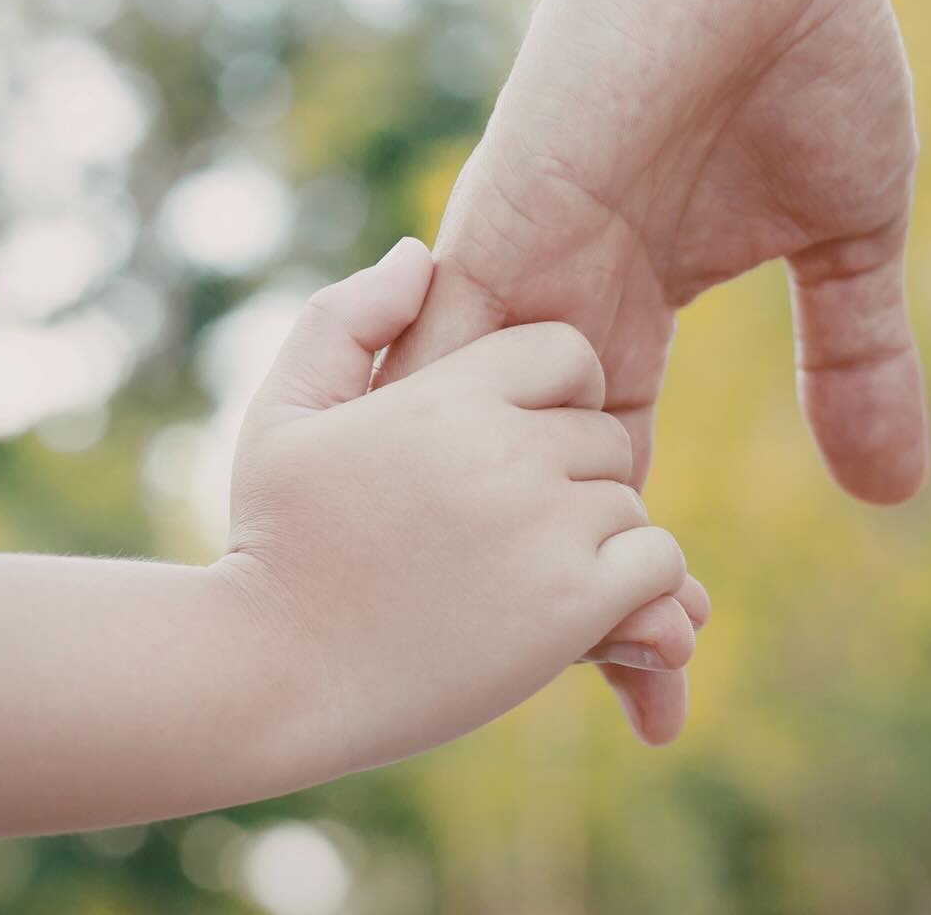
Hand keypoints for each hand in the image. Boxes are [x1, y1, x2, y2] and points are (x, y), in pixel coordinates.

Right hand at [222, 239, 692, 772]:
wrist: (272, 676)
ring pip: (627, 501)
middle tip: (510, 523)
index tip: (515, 444)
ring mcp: (543, 526)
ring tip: (520, 573)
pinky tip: (567, 608)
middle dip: (568, 474)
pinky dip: (634, 589)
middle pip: (601, 433)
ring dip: (589, 537)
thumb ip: (347, 319)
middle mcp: (505, 449)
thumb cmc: (277, 542)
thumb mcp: (285, 410)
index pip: (566, 353)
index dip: (553, 396)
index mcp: (446, 393)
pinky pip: (658, 565)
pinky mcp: (571, 604)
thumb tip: (418, 253)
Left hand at [384, 0, 924, 741]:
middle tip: (633, 701)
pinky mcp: (501, 214)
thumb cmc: (802, 55)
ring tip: (566, 662)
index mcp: (621, 314)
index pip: (611, 477)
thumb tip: (893, 492)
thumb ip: (855, 361)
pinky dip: (453, 451)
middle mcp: (550, 306)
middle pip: (534, 487)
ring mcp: (514, 266)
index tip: (668, 682)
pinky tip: (449, 548)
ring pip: (477, 443)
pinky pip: (442, 353)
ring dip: (515, 549)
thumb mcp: (847, 241)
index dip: (636, 576)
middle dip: (574, 596)